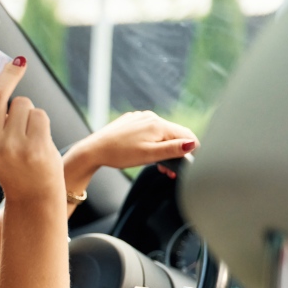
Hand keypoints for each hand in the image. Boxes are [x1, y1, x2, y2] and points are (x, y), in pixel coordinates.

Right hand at [0, 58, 62, 202]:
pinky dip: (39, 120)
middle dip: (9, 73)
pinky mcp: (34, 148)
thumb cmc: (9, 158)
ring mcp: (11, 147)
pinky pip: (38, 115)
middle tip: (17, 63)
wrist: (31, 191)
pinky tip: (36, 137)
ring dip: (26, 108)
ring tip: (25, 128)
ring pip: (22, 104)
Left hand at [73, 110, 197, 171]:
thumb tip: (193, 144)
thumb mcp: (149, 155)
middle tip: (169, 170)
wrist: (93, 150)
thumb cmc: (120, 154)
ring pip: (161, 133)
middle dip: (176, 152)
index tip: (187, 165)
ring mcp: (140, 118)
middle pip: (174, 134)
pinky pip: (149, 131)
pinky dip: (152, 142)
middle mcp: (151, 117)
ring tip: (158, 165)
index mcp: (158, 124)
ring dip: (164, 149)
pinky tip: (145, 153)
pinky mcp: (132, 122)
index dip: (192, 150)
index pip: (187, 135)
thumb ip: (172, 149)